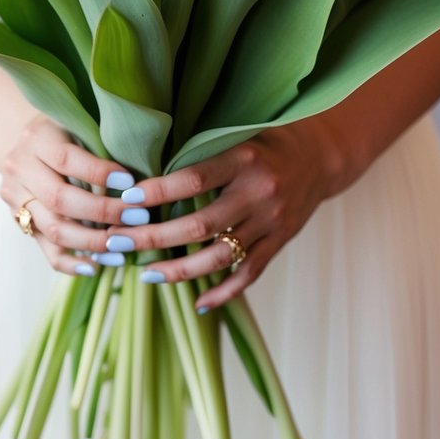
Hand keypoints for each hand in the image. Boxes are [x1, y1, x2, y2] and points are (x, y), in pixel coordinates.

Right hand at [0, 115, 135, 275]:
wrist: (30, 144)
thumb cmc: (66, 130)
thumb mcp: (77, 124)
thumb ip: (97, 145)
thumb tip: (134, 180)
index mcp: (36, 138)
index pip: (66, 159)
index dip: (99, 173)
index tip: (130, 183)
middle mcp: (20, 169)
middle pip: (60, 199)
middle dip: (102, 211)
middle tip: (137, 217)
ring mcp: (16, 200)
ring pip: (53, 229)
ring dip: (92, 242)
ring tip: (123, 245)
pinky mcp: (21, 223)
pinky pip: (47, 250)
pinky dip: (73, 263)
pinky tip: (97, 266)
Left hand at [101, 116, 344, 310]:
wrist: (320, 157)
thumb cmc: (266, 142)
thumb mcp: (237, 135)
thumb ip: (203, 151)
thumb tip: (147, 167)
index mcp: (244, 159)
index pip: (193, 179)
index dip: (158, 192)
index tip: (126, 200)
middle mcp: (258, 193)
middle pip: (199, 224)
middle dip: (154, 236)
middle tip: (120, 242)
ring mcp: (271, 221)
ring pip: (219, 257)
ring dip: (179, 270)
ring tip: (147, 274)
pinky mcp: (280, 242)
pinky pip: (248, 274)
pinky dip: (223, 292)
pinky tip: (198, 303)